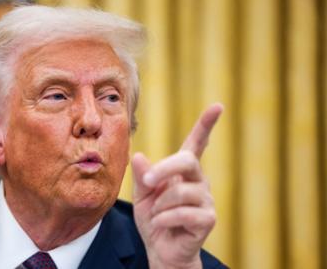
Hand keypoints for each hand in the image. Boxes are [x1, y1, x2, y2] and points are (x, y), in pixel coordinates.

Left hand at [132, 103, 222, 268]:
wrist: (161, 250)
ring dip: (159, 206)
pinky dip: (164, 220)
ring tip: (157, 216)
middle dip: (163, 169)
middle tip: (148, 182)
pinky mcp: (208, 218)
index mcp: (183, 171)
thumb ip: (142, 176)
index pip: (196, 144)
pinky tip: (162, 225)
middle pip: (186, 161)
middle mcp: (198, 181)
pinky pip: (183, 213)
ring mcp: (206, 199)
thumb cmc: (154, 219)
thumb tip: (138, 155)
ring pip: (179, 192)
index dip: (206, 125)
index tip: (217, 106)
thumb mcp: (142, 196)